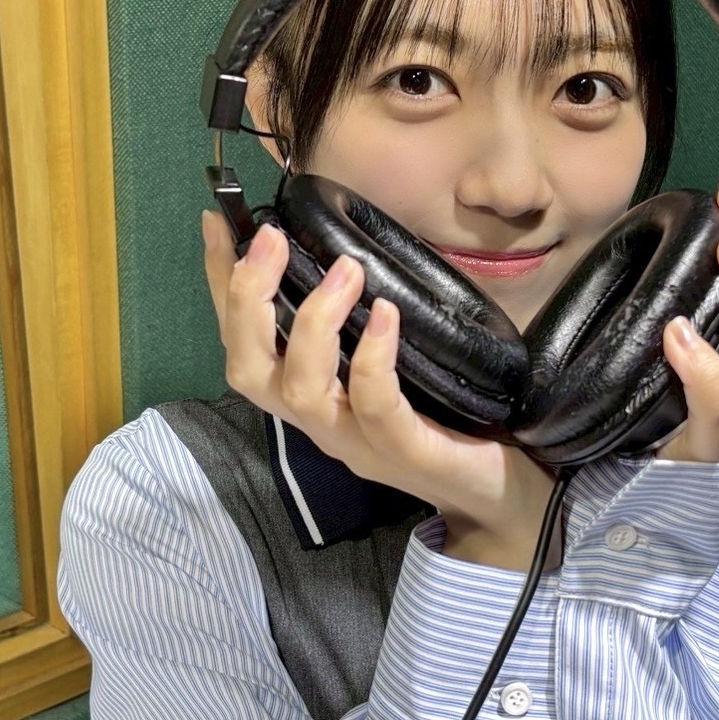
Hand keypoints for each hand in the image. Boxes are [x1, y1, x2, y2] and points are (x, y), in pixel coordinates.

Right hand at [202, 212, 557, 568]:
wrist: (500, 496)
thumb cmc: (449, 422)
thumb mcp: (395, 367)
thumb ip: (365, 325)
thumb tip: (351, 251)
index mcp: (311, 398)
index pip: (244, 342)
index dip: (222, 285)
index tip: (217, 224)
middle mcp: (321, 423)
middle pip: (249, 370)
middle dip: (246, 300)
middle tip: (269, 238)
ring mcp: (358, 442)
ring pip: (302, 390)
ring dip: (314, 321)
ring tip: (346, 268)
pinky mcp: (405, 452)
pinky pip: (375, 406)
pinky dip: (372, 358)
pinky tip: (386, 315)